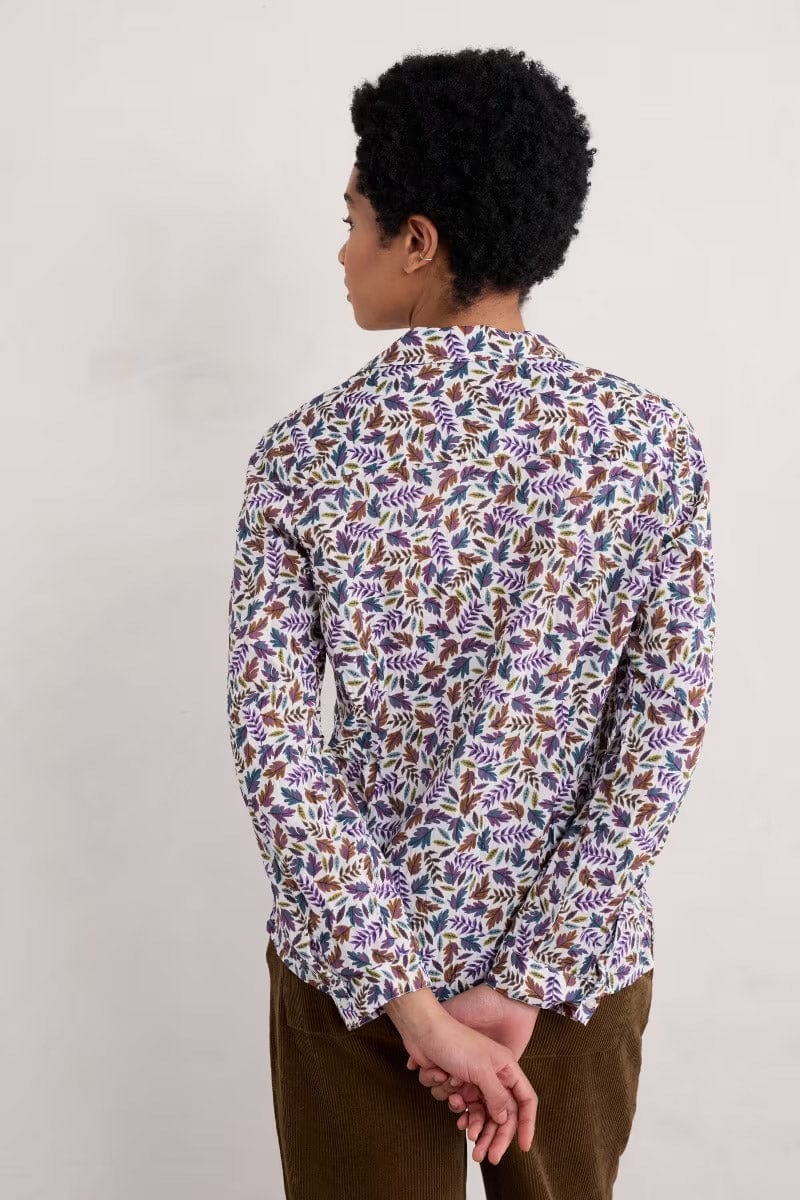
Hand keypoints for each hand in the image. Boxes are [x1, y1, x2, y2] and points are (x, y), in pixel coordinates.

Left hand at [406, 984, 540, 1161]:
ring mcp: (475, 1081)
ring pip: (480, 1113)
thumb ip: (497, 1096)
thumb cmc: (454, 1042)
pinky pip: (461, 1106)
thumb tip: (506, 1118)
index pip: (525, 1100)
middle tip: (487, 1156)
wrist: (423, 1032)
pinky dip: (456, 1106)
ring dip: (473, 1123)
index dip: (527, 1123)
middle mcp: (493, 1076)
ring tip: (467, 1135)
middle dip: (494, 1135)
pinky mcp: (457, 1084)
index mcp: (506, 1068)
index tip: (523, 1147)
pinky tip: (453, 1101)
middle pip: (502, 1114)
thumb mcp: (481, 1070)